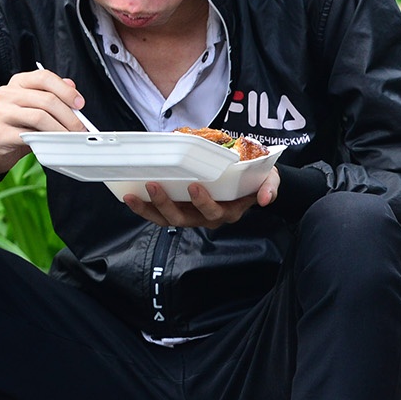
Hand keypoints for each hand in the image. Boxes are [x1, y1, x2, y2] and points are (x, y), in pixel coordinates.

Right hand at [0, 69, 89, 176]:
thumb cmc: (16, 126)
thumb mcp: (35, 107)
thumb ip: (52, 95)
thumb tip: (72, 87)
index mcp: (17, 82)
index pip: (44, 77)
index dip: (66, 90)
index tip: (80, 104)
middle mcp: (7, 94)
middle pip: (47, 100)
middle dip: (69, 116)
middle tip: (80, 128)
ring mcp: (1, 112)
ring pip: (40, 117)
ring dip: (61, 129)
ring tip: (71, 137)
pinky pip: (30, 136)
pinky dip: (47, 140)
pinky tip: (54, 144)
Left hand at [122, 169, 280, 229]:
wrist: (250, 182)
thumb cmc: (257, 180)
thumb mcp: (270, 180)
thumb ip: (270, 188)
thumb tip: (265, 198)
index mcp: (229, 211)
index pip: (214, 212)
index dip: (203, 203)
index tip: (195, 186)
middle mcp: (208, 218)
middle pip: (184, 219)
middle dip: (167, 205)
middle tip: (155, 186)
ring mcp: (192, 215)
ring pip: (167, 219)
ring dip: (149, 209)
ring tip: (133, 195)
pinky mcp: (180, 209)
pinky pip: (159, 214)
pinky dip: (144, 208)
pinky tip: (130, 197)